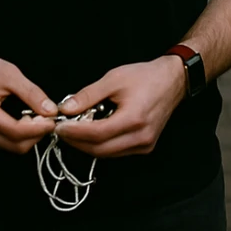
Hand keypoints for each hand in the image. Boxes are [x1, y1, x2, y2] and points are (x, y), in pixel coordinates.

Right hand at [0, 42, 57, 154]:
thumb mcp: (8, 73)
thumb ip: (31, 93)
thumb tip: (51, 110)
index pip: (18, 133)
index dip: (40, 128)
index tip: (53, 119)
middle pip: (16, 146)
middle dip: (35, 134)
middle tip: (46, 117)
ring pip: (9, 147)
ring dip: (25, 136)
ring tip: (33, 116)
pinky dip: (13, 135)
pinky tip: (18, 120)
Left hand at [52, 57, 186, 158]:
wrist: (172, 81)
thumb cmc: (145, 76)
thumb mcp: (113, 79)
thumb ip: (88, 95)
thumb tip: (65, 108)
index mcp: (134, 119)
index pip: (97, 134)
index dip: (74, 132)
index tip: (58, 125)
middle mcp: (141, 137)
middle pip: (100, 149)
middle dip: (76, 141)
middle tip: (61, 129)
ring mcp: (144, 145)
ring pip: (107, 154)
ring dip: (87, 144)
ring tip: (73, 129)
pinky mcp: (144, 147)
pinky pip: (116, 151)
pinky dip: (100, 144)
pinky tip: (92, 131)